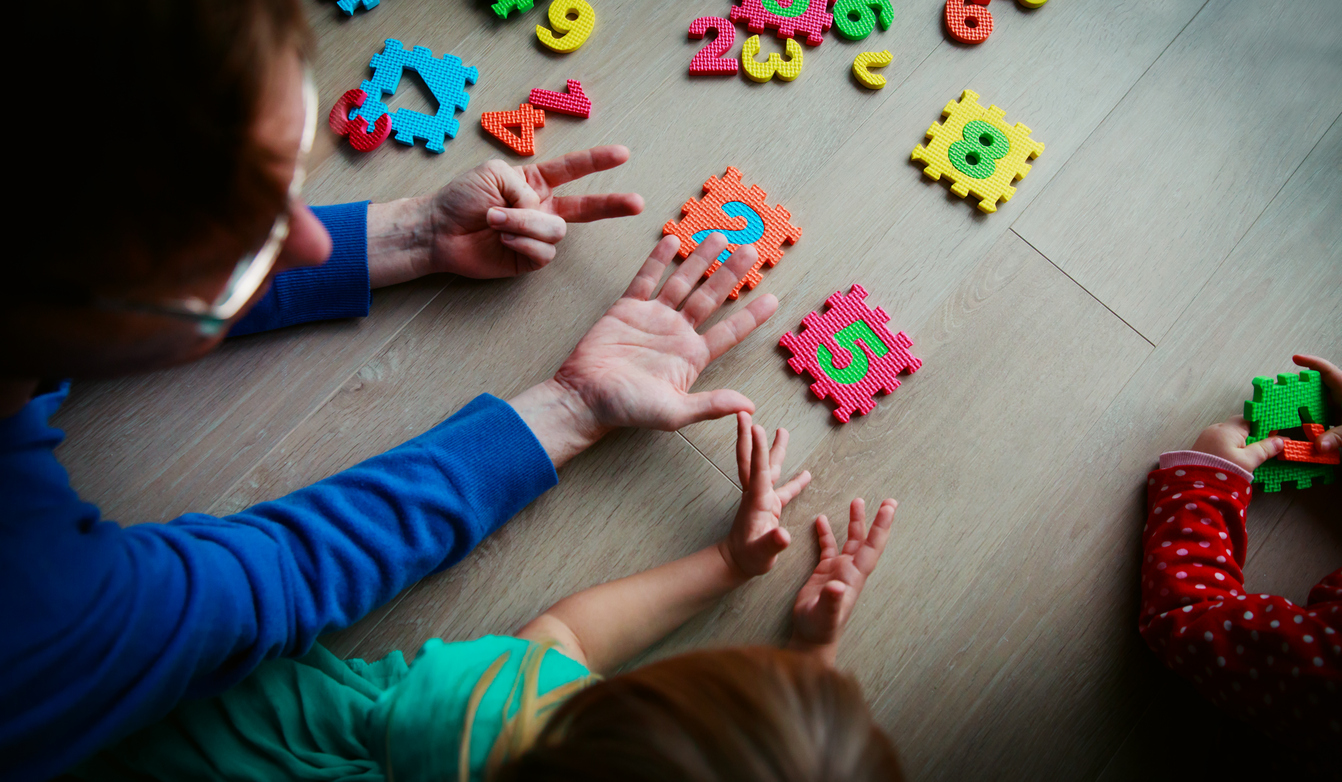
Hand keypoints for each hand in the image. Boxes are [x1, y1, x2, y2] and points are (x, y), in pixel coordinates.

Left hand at [366, 146, 643, 285]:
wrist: (438, 231)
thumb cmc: (460, 198)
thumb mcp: (494, 173)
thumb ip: (525, 186)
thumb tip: (539, 210)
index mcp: (535, 183)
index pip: (572, 170)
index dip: (597, 162)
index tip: (623, 154)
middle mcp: (542, 209)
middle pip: (586, 208)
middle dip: (612, 204)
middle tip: (638, 202)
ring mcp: (536, 236)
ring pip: (555, 231)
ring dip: (524, 223)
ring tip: (495, 220)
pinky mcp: (528, 260)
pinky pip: (542, 252)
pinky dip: (521, 242)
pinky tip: (502, 238)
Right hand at [550, 232, 778, 435]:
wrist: (584, 397)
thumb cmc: (627, 409)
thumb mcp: (674, 412)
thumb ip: (710, 405)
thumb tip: (749, 406)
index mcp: (692, 356)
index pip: (729, 332)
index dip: (751, 316)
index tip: (774, 299)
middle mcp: (677, 333)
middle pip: (711, 298)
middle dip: (731, 274)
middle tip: (751, 251)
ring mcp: (653, 318)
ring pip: (683, 282)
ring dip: (701, 260)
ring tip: (720, 237)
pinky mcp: (627, 308)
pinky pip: (646, 279)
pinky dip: (659, 260)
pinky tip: (673, 242)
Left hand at [718, 413, 811, 578]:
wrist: (738, 562)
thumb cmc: (749, 558)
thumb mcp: (762, 553)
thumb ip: (773, 544)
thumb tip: (784, 535)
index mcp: (758, 499)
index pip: (758, 469)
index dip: (759, 448)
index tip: (757, 426)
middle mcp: (758, 493)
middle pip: (754, 459)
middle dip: (750, 436)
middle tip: (744, 412)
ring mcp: (763, 497)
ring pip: (768, 467)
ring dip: (773, 449)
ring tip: (783, 430)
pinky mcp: (769, 505)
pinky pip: (783, 488)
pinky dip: (794, 481)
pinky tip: (806, 474)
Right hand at [789, 498, 895, 664]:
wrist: (811, 638)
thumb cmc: (820, 628)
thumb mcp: (825, 615)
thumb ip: (832, 601)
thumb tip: (837, 586)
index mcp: (854, 576)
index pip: (872, 547)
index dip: (881, 527)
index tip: (889, 507)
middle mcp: (850, 570)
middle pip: (866, 540)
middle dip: (876, 520)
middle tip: (888, 500)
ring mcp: (839, 571)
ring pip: (850, 541)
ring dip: (854, 522)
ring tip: (856, 502)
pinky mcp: (825, 572)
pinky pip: (828, 548)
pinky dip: (826, 534)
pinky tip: (820, 520)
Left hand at [1189, 416, 1282, 472]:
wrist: (1195, 486)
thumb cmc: (1223, 471)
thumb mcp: (1248, 461)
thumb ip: (1264, 449)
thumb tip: (1281, 440)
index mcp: (1227, 429)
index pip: (1250, 419)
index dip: (1264, 425)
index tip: (1276, 433)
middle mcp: (1215, 430)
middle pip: (1240, 427)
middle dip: (1255, 435)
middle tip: (1269, 445)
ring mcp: (1207, 438)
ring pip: (1230, 436)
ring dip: (1243, 442)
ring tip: (1256, 454)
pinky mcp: (1202, 448)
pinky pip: (1222, 443)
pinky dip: (1232, 448)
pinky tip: (1239, 458)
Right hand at [1294, 354, 1341, 451]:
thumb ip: (1339, 436)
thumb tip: (1319, 446)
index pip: (1325, 370)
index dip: (1310, 362)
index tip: (1295, 359)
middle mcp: (1341, 395)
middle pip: (1317, 387)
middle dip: (1299, 389)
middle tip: (1281, 393)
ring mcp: (1340, 407)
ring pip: (1318, 403)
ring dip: (1304, 408)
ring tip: (1286, 413)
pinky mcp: (1339, 418)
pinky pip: (1322, 416)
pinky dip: (1312, 421)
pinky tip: (1302, 429)